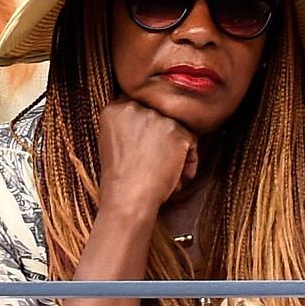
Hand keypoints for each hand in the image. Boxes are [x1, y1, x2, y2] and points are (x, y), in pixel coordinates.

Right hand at [95, 97, 196, 215]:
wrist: (128, 199)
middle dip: (162, 138)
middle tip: (155, 161)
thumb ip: (128, 123)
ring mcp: (157, 118)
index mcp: (115, 109)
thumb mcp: (112, 142)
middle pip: (159, 116)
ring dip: (176, 149)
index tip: (145, 145)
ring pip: (176, 128)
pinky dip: (188, 160)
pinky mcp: (177, 131)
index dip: (147, 126)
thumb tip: (152, 120)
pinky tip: (177, 178)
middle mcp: (135, 108)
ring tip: (166, 172)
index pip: (139, 106)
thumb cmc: (120, 179)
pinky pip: (192, 142)